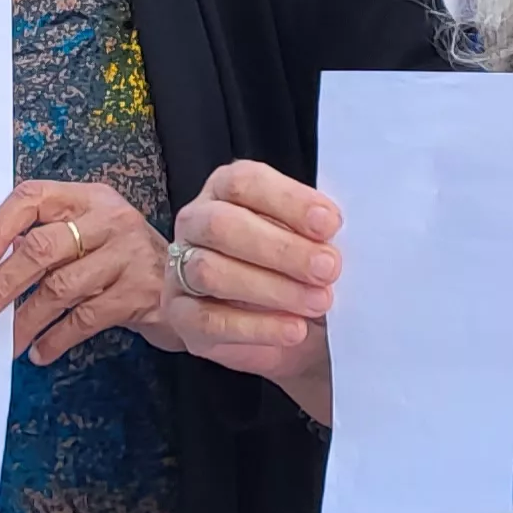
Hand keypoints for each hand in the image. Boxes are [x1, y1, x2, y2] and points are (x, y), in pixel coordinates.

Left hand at [0, 180, 171, 364]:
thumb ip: (51, 239)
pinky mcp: (140, 293)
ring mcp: (128, 255)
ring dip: (25, 320)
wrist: (194, 283)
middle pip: (42, 248)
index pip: (33, 197)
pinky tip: (40, 351)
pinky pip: (85, 319)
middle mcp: (109, 220)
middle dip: (2, 284)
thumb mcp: (92, 235)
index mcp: (89, 199)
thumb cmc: (125, 260)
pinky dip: (56, 338)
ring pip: (60, 288)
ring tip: (7, 341)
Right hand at [154, 162, 344, 413]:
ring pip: (211, 272)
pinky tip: (293, 329)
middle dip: (281, 249)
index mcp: (226, 190)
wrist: (289, 325)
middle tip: (328, 269)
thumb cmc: (299, 271)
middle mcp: (197, 223)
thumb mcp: (312, 242)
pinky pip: (209, 321)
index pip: (245, 183)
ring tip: (318, 302)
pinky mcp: (182, 316)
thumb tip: (332, 239)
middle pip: (223, 225)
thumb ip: (316, 233)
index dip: (288, 201)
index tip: (329, 224)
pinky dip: (256, 327)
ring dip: (271, 289)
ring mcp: (181, 269)